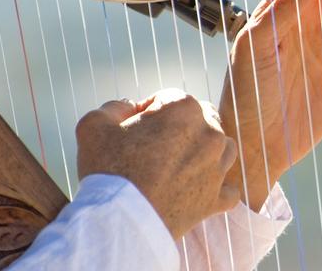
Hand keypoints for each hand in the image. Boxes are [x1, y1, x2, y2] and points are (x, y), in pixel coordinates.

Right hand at [77, 89, 239, 238]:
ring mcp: (217, 168)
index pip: (168, 98)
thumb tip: (130, 108)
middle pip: (201, 119)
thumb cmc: (107, 171)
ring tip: (177, 165)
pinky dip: (215, 189)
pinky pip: (228, 190)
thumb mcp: (93, 125)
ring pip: (221, 149)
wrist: (121, 223)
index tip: (134, 128)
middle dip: (182, 127)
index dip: (148, 111)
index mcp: (184, 109)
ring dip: (204, 152)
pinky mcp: (218, 199)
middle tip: (156, 147)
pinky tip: (197, 190)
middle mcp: (209, 134)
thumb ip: (113, 107)